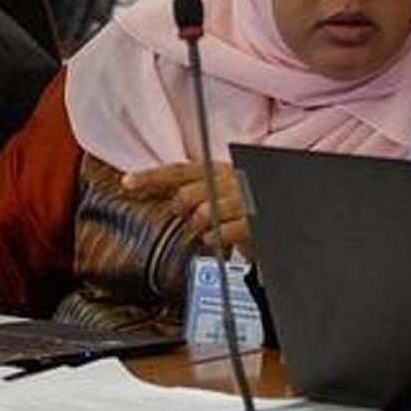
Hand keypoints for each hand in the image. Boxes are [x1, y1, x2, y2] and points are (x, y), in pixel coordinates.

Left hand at [119, 160, 251, 256]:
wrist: (282, 218)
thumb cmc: (244, 209)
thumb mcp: (220, 193)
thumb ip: (193, 190)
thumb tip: (161, 194)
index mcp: (218, 170)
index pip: (179, 171)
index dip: (151, 177)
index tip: (127, 183)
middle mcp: (230, 179)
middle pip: (187, 195)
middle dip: (183, 211)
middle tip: (192, 219)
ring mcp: (242, 199)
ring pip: (202, 214)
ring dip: (201, 228)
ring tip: (213, 230)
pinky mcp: (252, 220)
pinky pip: (219, 232)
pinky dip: (215, 239)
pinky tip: (221, 239)